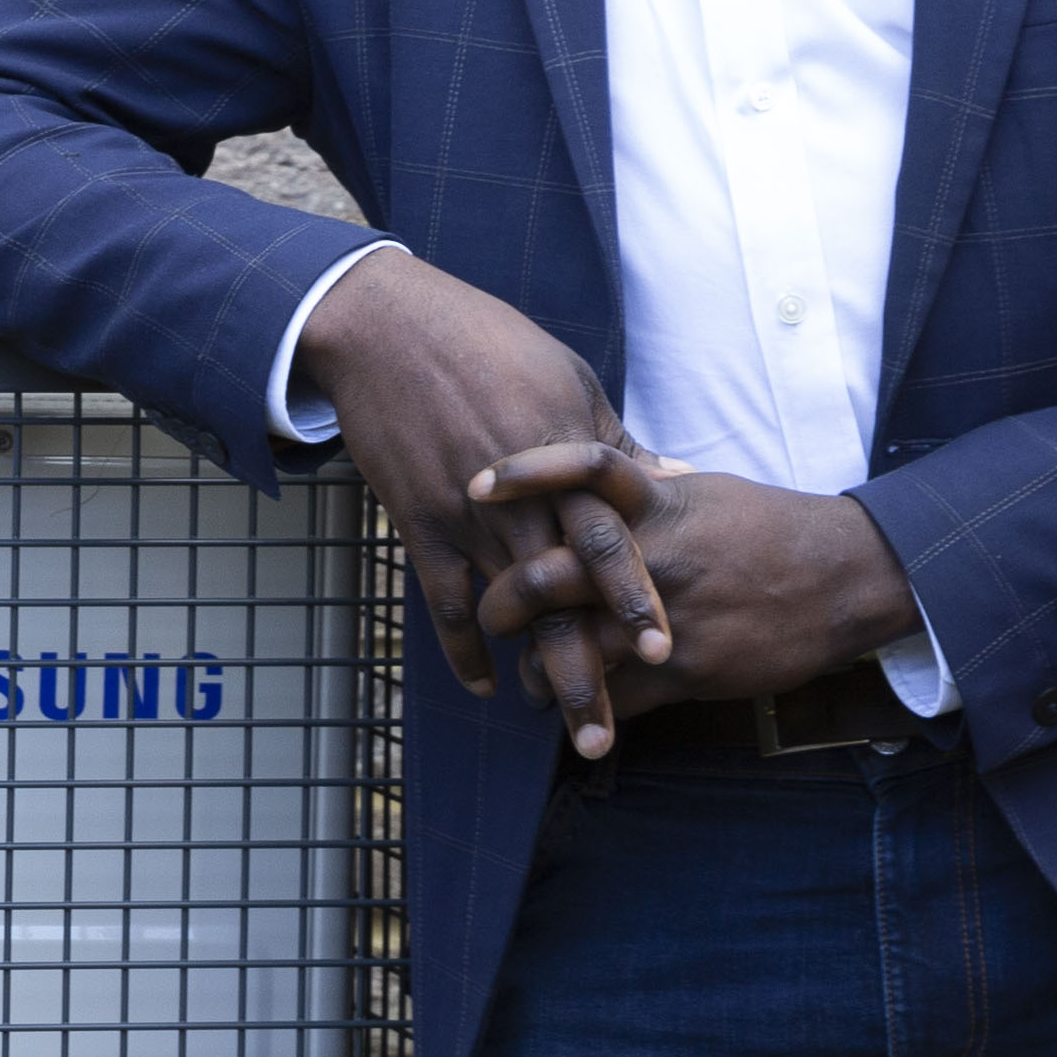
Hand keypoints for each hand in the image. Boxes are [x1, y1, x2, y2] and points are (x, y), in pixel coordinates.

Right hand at [291, 252, 677, 752]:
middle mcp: (518, 497)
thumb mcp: (567, 380)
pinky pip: (442, 600)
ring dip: (541, 672)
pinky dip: (464, 647)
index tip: (664, 652)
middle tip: (610, 728)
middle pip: (564, 595)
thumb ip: (612, 443)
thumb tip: (670, 481)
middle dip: (589, 664)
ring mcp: (464, 514)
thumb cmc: (486, 342)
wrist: (386, 328)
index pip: (609, 541)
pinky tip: (487, 685)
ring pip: (510, 611)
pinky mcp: (419, 521)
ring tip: (571, 726)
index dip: (634, 600)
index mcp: (563, 457)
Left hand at [468, 452, 926, 729]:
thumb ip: (645, 488)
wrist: (845, 577)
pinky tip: (580, 719)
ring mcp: (667, 616)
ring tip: (524, 682)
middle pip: (548, 575)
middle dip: (502, 602)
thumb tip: (602, 470)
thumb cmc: (769, 529)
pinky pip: (620, 697)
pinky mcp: (688, 669)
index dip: (524, 474)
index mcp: (656, 506)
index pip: (582, 470)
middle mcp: (653, 557)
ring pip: (572, 649)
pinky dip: (593, 711)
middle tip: (488, 613)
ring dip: (537, 672)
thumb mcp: (704, 494)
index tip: (475, 485)